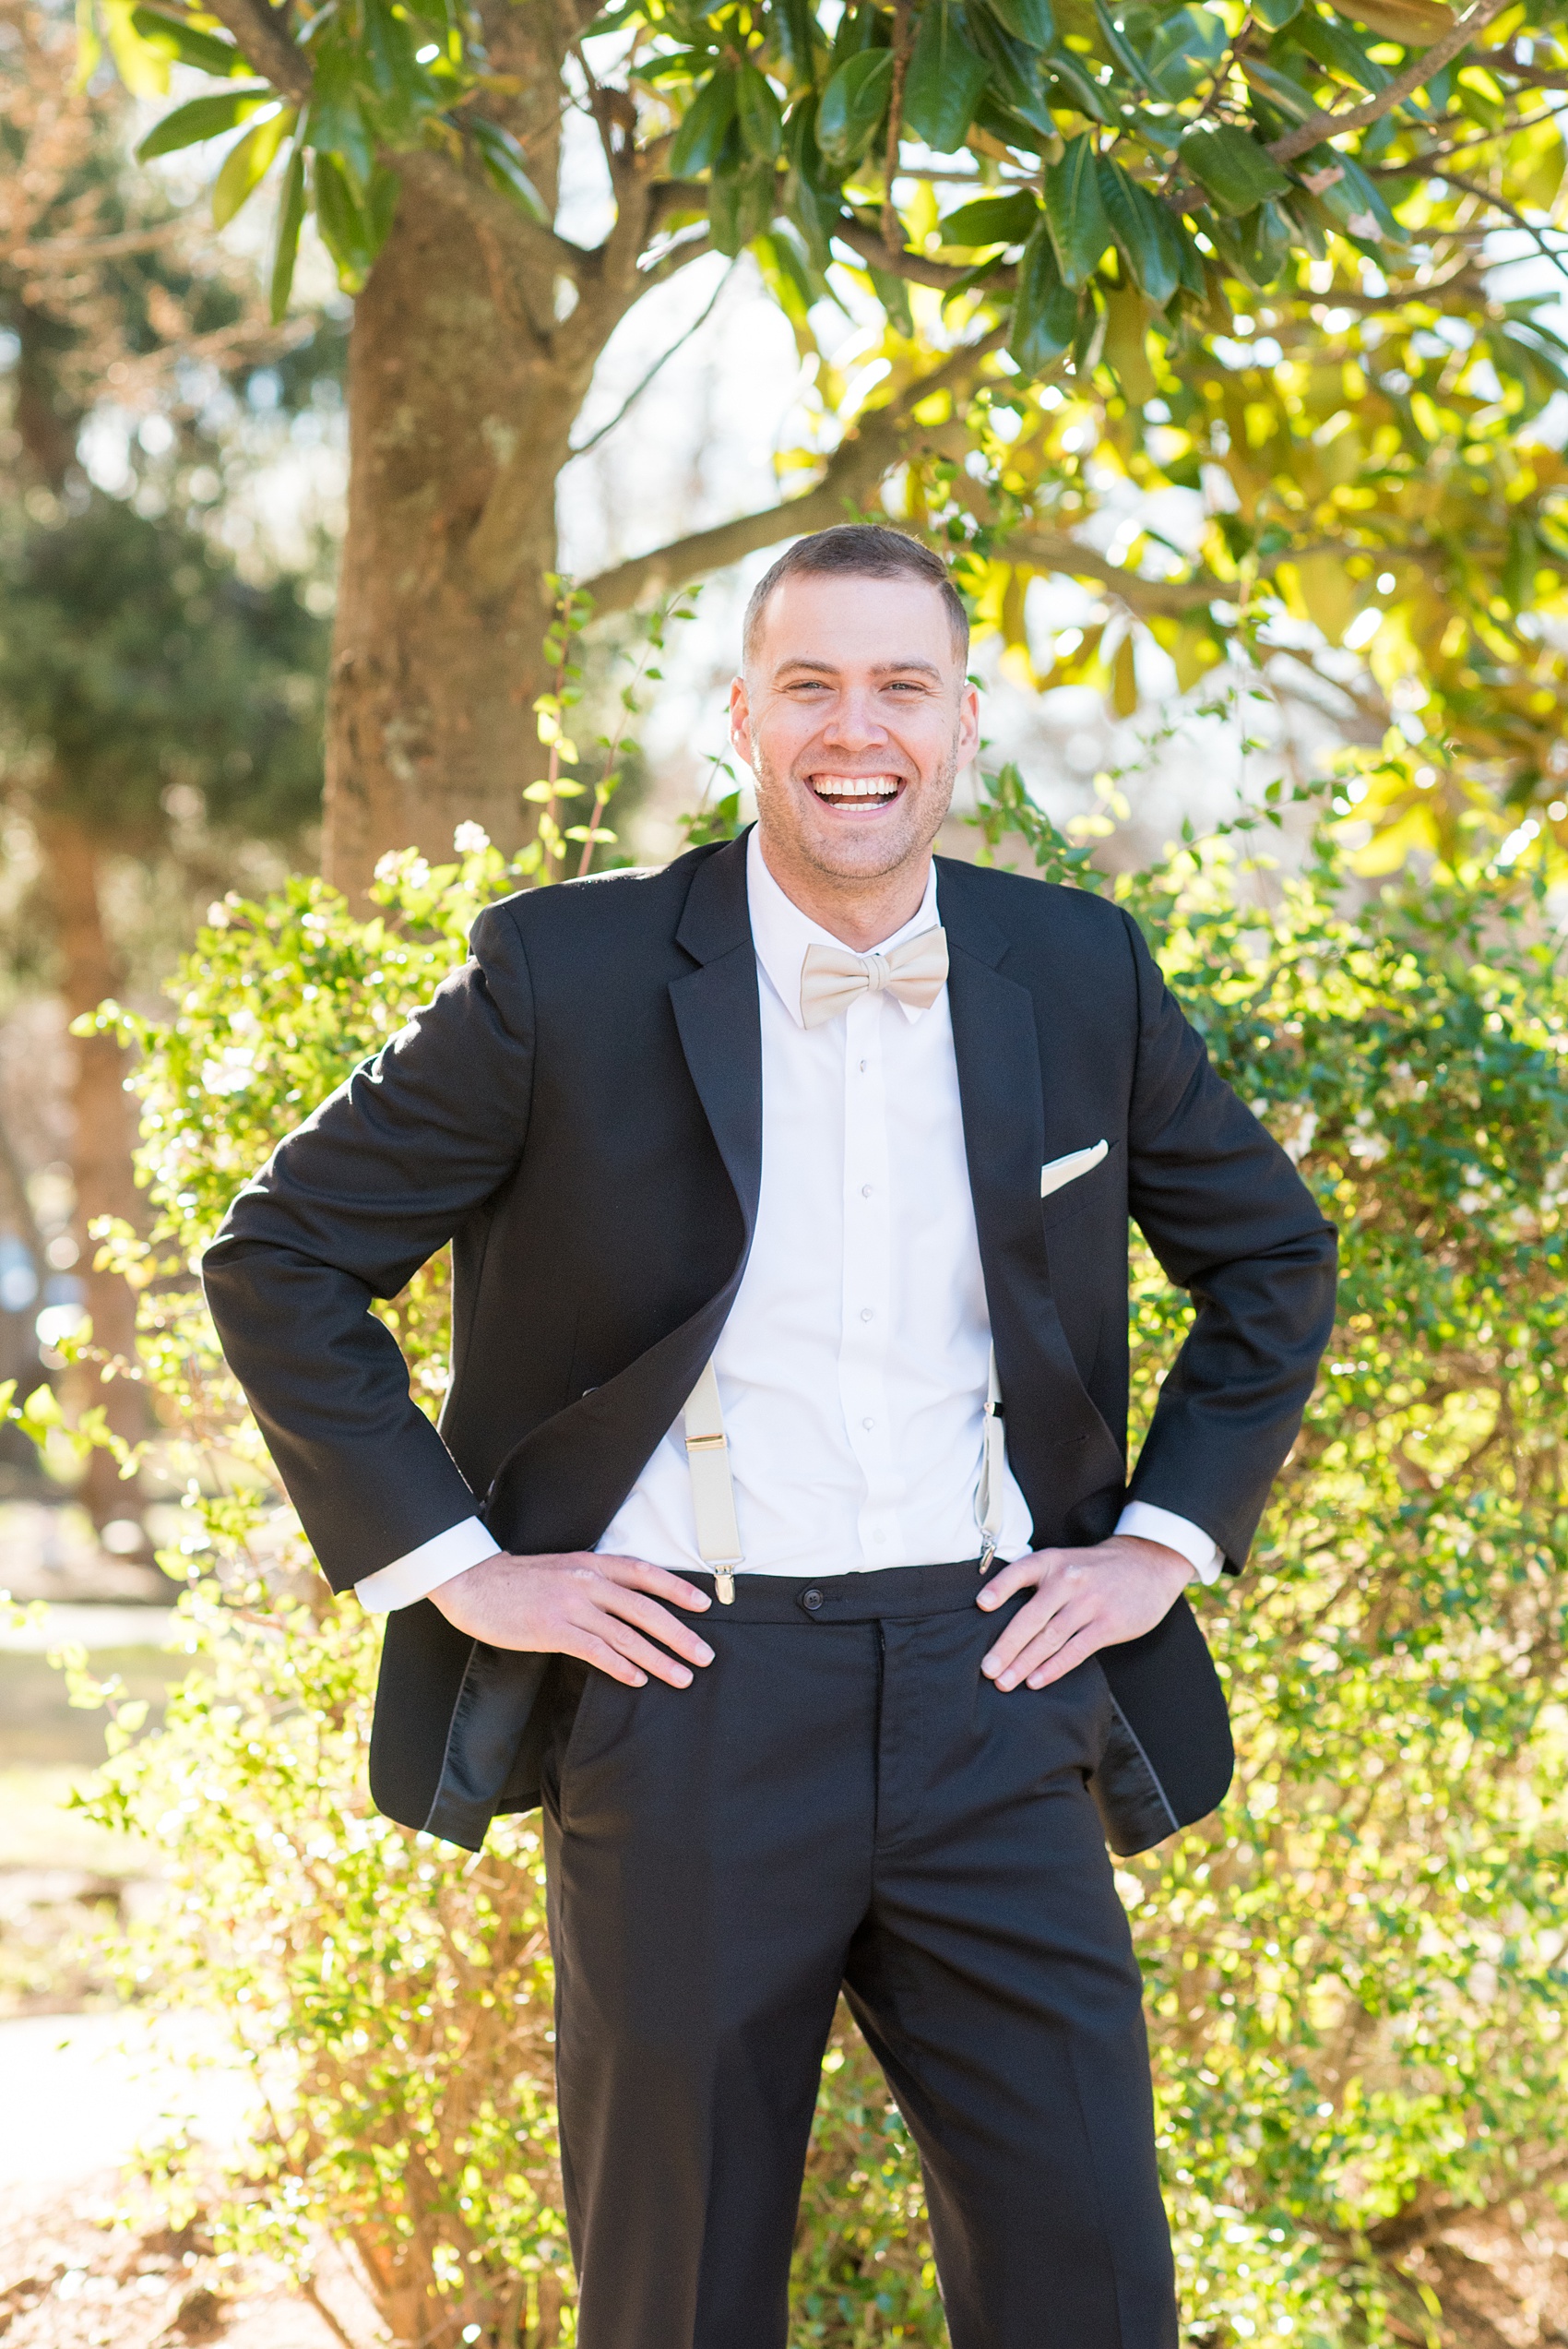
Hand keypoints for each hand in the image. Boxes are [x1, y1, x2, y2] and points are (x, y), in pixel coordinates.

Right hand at [429, 1550, 713, 1688]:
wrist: (474, 1583)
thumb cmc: (519, 1581)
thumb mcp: (564, 1568)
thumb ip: (594, 1582)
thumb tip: (628, 1604)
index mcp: (592, 1563)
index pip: (645, 1573)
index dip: (677, 1588)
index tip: (704, 1604)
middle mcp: (587, 1581)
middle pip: (645, 1609)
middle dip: (679, 1634)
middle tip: (705, 1655)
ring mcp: (570, 1605)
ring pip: (626, 1635)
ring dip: (658, 1658)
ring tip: (681, 1676)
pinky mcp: (553, 1629)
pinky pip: (596, 1650)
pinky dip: (621, 1666)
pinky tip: (638, 1679)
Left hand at [977, 1535, 1190, 1690]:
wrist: (1149, 1563)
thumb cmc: (1097, 1568)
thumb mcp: (1066, 1560)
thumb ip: (1039, 1581)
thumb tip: (999, 1613)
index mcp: (1052, 1562)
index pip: (1020, 1572)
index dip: (1000, 1588)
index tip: (981, 1605)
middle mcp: (1068, 1580)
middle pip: (1031, 1617)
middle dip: (1006, 1646)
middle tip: (987, 1669)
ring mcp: (1089, 1603)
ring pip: (1050, 1637)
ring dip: (1024, 1663)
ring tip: (1005, 1682)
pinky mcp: (1108, 1624)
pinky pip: (1076, 1650)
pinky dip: (1054, 1668)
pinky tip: (1036, 1680)